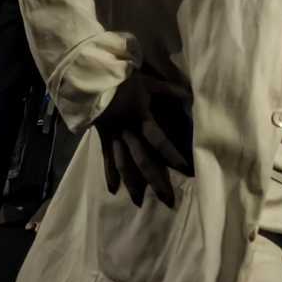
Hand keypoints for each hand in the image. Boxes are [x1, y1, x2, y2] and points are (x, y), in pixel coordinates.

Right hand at [94, 75, 192, 207]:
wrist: (90, 78)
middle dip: (156, 180)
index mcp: (140, 118)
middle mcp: (128, 132)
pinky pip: (107, 159)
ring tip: (140, 202)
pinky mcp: (103, 138)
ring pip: (124, 164)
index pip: (159, 141)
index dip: (172, 156)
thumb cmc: (121, 79)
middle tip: (168, 200)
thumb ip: (169, 90)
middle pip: (143, 160)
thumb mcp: (148, 82)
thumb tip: (190, 95)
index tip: (186, 170)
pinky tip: (113, 190)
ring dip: (132, 184)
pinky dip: (109, 174)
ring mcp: (114, 137)